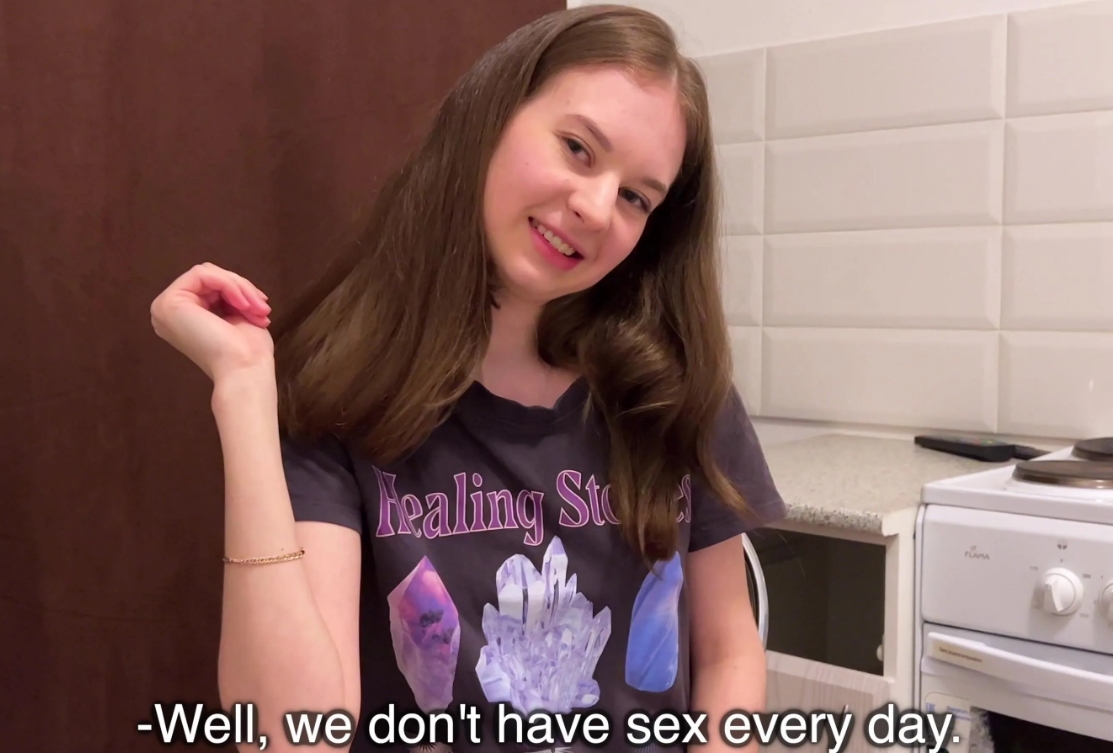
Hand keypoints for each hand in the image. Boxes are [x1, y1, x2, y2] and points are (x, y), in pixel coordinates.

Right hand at [150, 262, 274, 383]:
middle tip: (262, 307)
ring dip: (239, 287)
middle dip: (240, 287)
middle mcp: (167, 313)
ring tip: (256, 308)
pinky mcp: (169, 302)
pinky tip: (243, 305)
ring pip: (207, 273)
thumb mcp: (237, 313)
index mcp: (181, 317)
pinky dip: (229, 285)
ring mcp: (164, 307)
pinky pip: (203, 274)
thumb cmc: (246, 351)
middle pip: (208, 277)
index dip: (238, 289)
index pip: (209, 285)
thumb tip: (231, 280)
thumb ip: (227, 296)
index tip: (262, 305)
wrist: (244, 370)